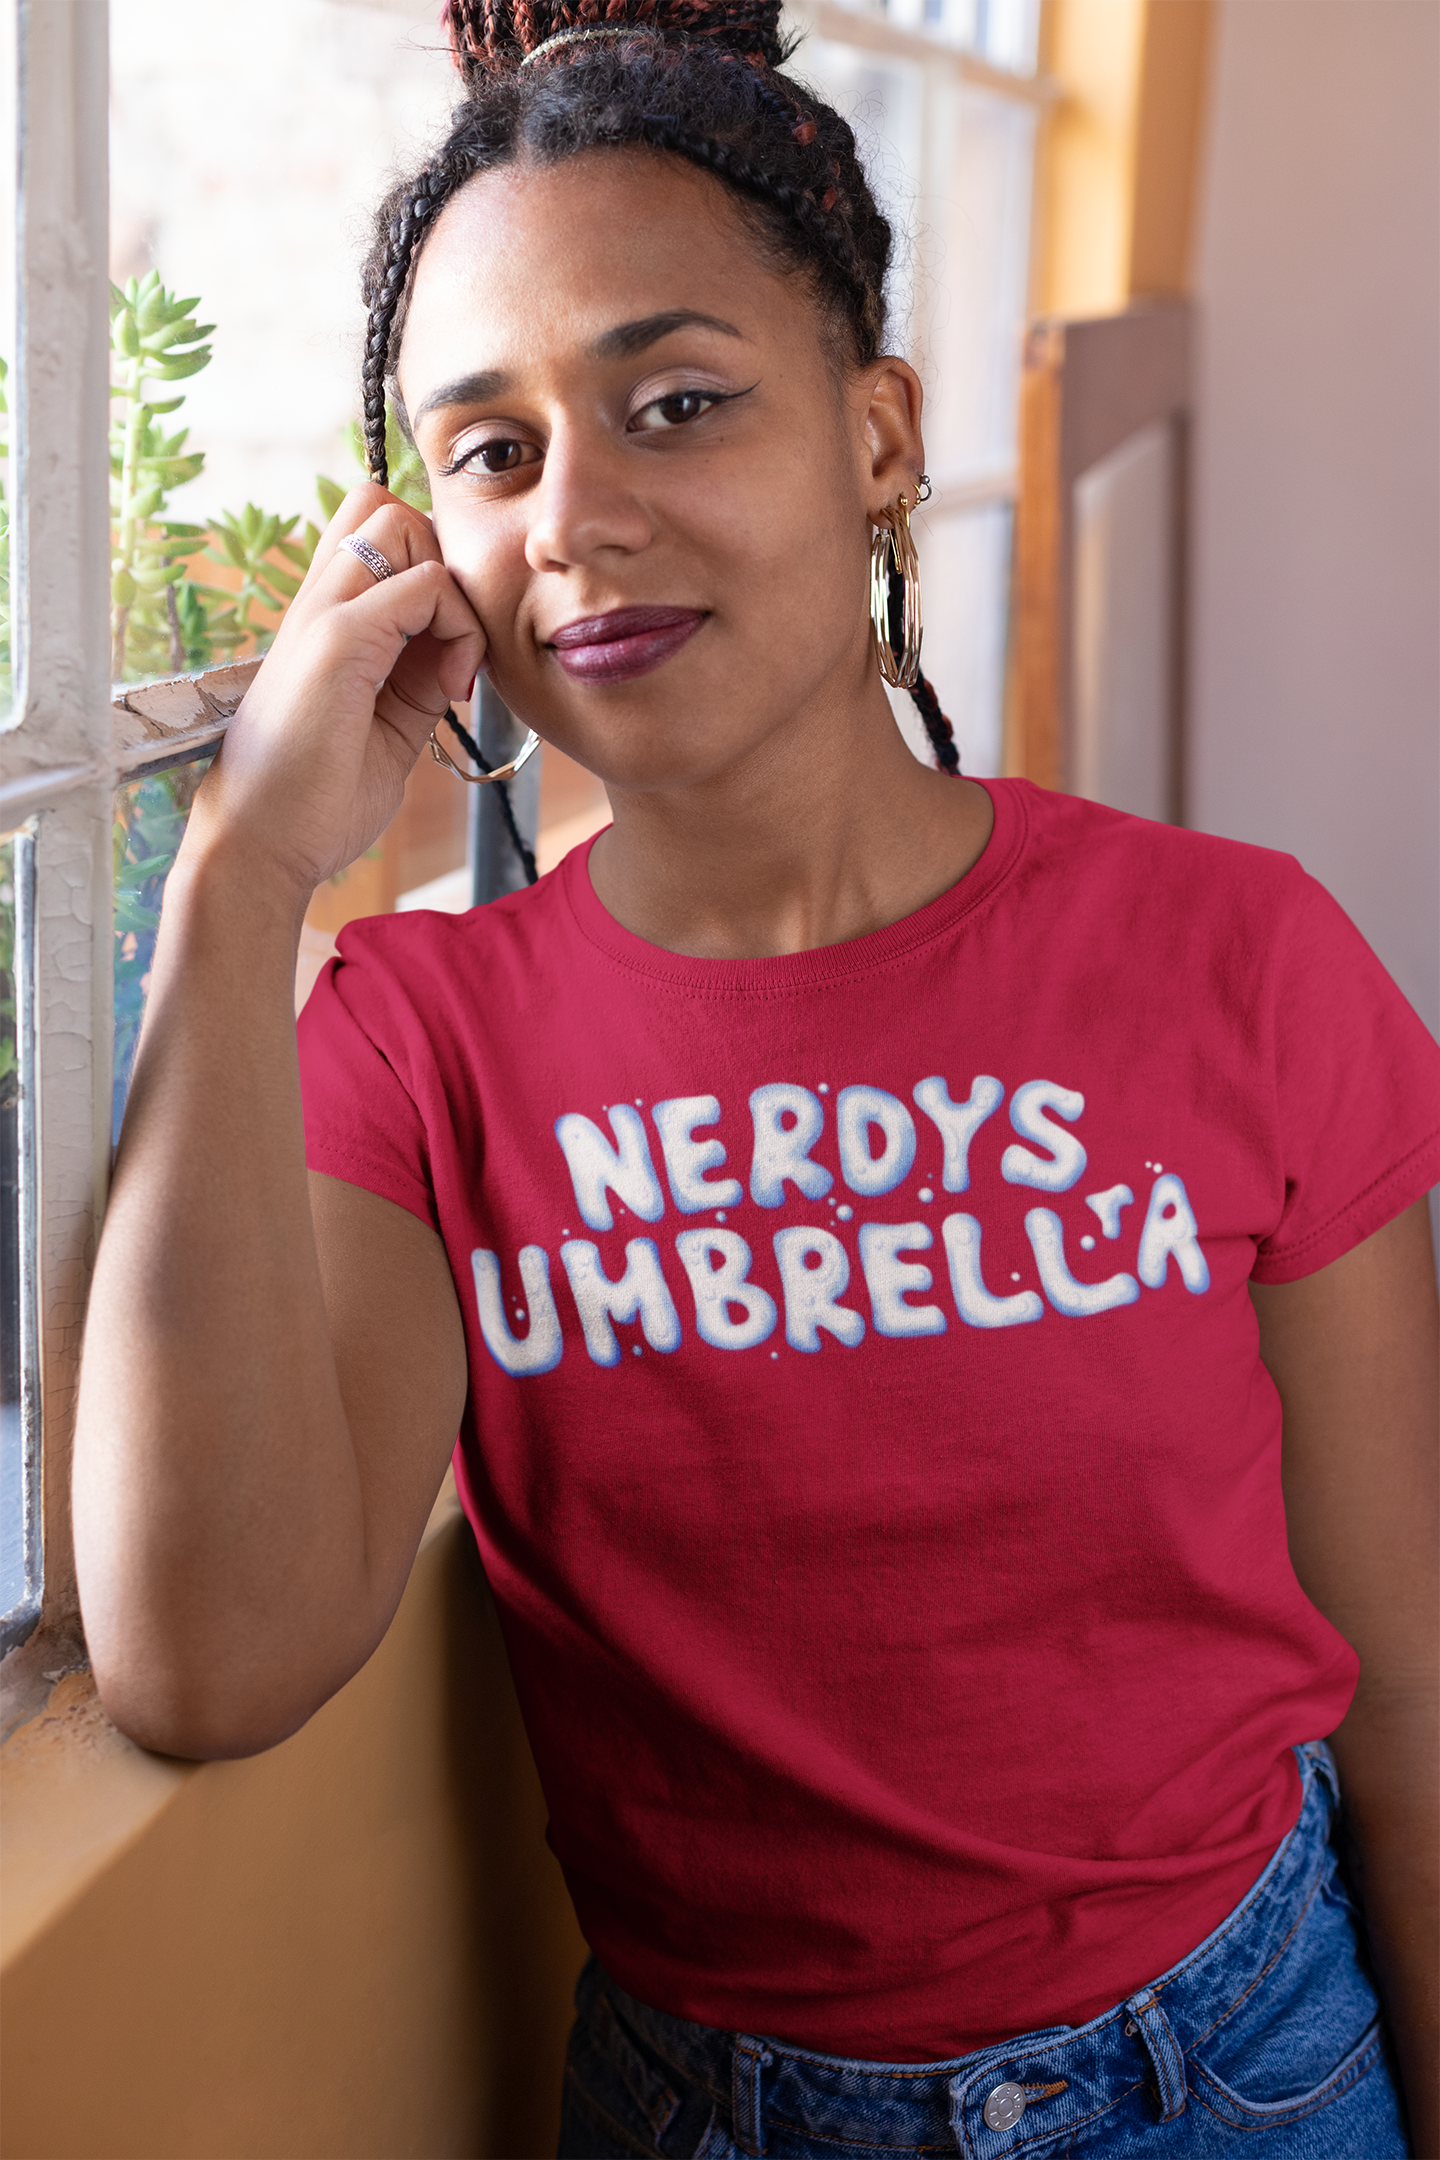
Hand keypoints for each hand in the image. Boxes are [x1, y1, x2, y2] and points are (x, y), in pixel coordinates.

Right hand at [180, 483, 484, 904]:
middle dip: (441, 560)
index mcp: (324, 620)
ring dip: (450, 586)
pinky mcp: (336, 639)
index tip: (452, 658)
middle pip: (385, 506)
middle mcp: (316, 603)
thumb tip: (462, 654)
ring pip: (399, 521)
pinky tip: (453, 688)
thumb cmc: (315, 800)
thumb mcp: (388, 728)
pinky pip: (422, 584)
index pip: (379, 536)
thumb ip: (419, 681)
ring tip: (454, 665)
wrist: (261, 847)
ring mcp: (322, 614)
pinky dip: (458, 626)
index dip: (432, 575)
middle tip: (453, 642)